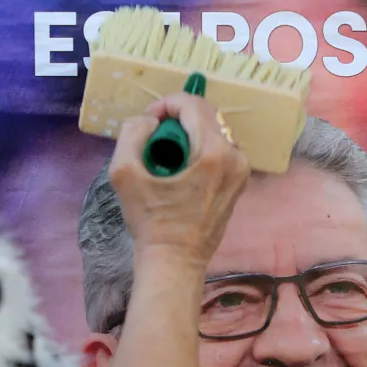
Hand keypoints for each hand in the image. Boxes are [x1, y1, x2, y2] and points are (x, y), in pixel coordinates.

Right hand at [108, 92, 250, 267]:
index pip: (194, 105)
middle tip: (154, 137)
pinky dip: (200, 150)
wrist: (174, 262)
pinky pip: (220, 151)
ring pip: (215, 132)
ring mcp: (242, 172)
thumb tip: (150, 122)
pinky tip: (181, 169)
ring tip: (166, 155)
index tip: (148, 120)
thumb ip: (132, 135)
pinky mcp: (239, 184)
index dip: (167, 104)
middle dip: (178, 119)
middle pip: (207, 116)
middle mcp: (236, 158)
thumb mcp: (124, 174)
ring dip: (189, 134)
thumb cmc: (151, 222)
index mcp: (214, 153)